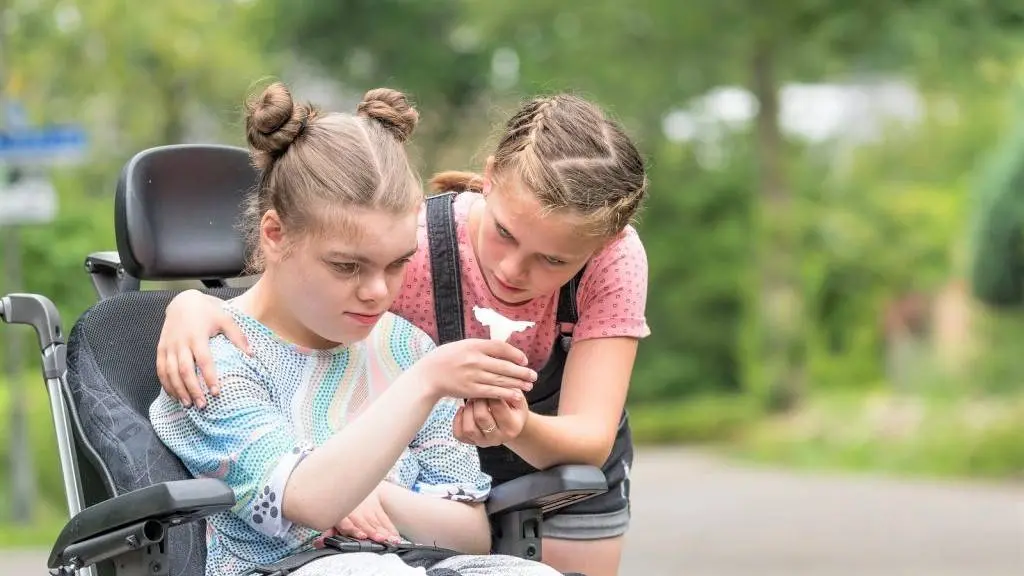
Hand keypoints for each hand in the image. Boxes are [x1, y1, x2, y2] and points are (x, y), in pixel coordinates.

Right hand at [156, 290, 249, 407]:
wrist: (183, 301)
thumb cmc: (208, 312)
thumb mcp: (226, 319)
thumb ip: (238, 337)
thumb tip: (252, 355)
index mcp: (197, 336)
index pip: (203, 360)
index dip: (209, 377)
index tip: (216, 392)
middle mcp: (181, 342)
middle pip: (184, 370)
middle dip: (193, 389)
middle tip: (202, 405)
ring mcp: (169, 346)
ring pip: (170, 372)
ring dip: (178, 390)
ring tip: (188, 405)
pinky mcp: (161, 348)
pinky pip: (160, 369)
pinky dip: (166, 383)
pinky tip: (174, 395)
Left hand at [315, 484, 400, 545]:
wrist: (351, 482)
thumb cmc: (340, 504)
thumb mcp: (333, 515)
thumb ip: (328, 530)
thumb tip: (317, 544)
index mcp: (343, 513)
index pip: (347, 523)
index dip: (354, 529)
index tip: (362, 535)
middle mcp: (356, 510)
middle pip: (366, 523)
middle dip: (374, 532)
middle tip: (382, 539)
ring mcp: (368, 507)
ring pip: (377, 520)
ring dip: (386, 531)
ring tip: (392, 539)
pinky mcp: (377, 507)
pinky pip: (385, 518)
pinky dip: (391, 528)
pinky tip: (395, 535)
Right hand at [407, 339, 536, 402]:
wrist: (429, 375)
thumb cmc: (446, 358)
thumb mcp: (462, 345)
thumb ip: (480, 347)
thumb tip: (501, 349)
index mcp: (473, 345)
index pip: (501, 347)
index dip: (515, 354)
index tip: (524, 359)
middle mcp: (475, 359)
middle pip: (505, 365)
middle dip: (522, 371)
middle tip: (534, 375)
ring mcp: (473, 375)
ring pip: (501, 379)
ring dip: (518, 383)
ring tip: (529, 385)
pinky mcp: (470, 389)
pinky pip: (492, 392)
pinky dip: (506, 394)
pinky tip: (516, 395)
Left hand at [454, 392, 528, 447]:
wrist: (510, 425)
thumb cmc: (513, 407)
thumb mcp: (517, 397)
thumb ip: (511, 390)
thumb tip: (500, 378)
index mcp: (512, 426)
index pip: (497, 407)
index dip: (491, 392)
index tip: (489, 386)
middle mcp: (498, 438)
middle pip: (481, 417)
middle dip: (477, 400)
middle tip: (479, 392)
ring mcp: (483, 442)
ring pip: (468, 428)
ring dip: (467, 411)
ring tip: (471, 402)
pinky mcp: (471, 442)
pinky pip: (458, 434)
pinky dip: (458, 420)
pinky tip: (464, 410)